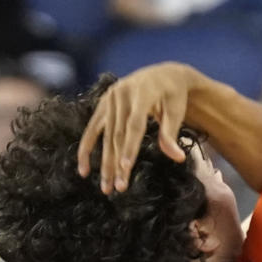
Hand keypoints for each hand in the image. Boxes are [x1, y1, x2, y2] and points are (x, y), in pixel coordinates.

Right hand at [77, 62, 194, 194]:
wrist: (162, 73)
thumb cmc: (173, 95)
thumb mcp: (176, 110)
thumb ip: (171, 133)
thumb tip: (178, 158)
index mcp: (143, 91)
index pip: (135, 124)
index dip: (130, 146)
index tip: (126, 168)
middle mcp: (122, 93)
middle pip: (118, 134)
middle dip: (117, 162)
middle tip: (118, 188)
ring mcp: (110, 98)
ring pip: (106, 136)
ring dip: (105, 162)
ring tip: (107, 187)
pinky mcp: (103, 104)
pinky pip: (92, 129)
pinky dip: (87, 149)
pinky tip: (84, 169)